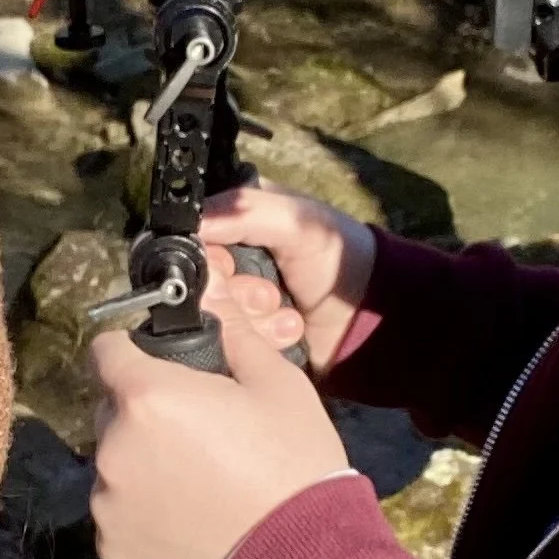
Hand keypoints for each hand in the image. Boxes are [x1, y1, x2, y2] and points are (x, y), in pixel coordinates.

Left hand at [89, 273, 351, 558]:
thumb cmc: (293, 469)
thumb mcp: (279, 386)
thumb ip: (233, 335)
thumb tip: (210, 298)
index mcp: (147, 396)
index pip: (105, 348)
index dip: (133, 350)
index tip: (161, 365)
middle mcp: (112, 446)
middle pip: (111, 408)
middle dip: (144, 410)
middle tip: (198, 430)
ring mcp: (106, 502)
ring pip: (114, 462)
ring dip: (141, 462)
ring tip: (199, 483)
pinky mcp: (110, 548)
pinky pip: (118, 511)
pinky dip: (143, 511)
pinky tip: (190, 519)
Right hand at [200, 186, 374, 380]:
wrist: (368, 316)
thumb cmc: (339, 256)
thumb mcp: (295, 221)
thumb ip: (246, 212)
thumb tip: (194, 223)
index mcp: (232, 224)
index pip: (190, 241)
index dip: (206, 257)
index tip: (231, 265)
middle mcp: (227, 263)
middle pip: (198, 284)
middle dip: (234, 293)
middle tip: (268, 293)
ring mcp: (233, 304)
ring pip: (211, 318)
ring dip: (250, 319)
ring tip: (282, 309)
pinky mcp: (242, 340)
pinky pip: (228, 347)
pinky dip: (259, 340)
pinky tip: (287, 330)